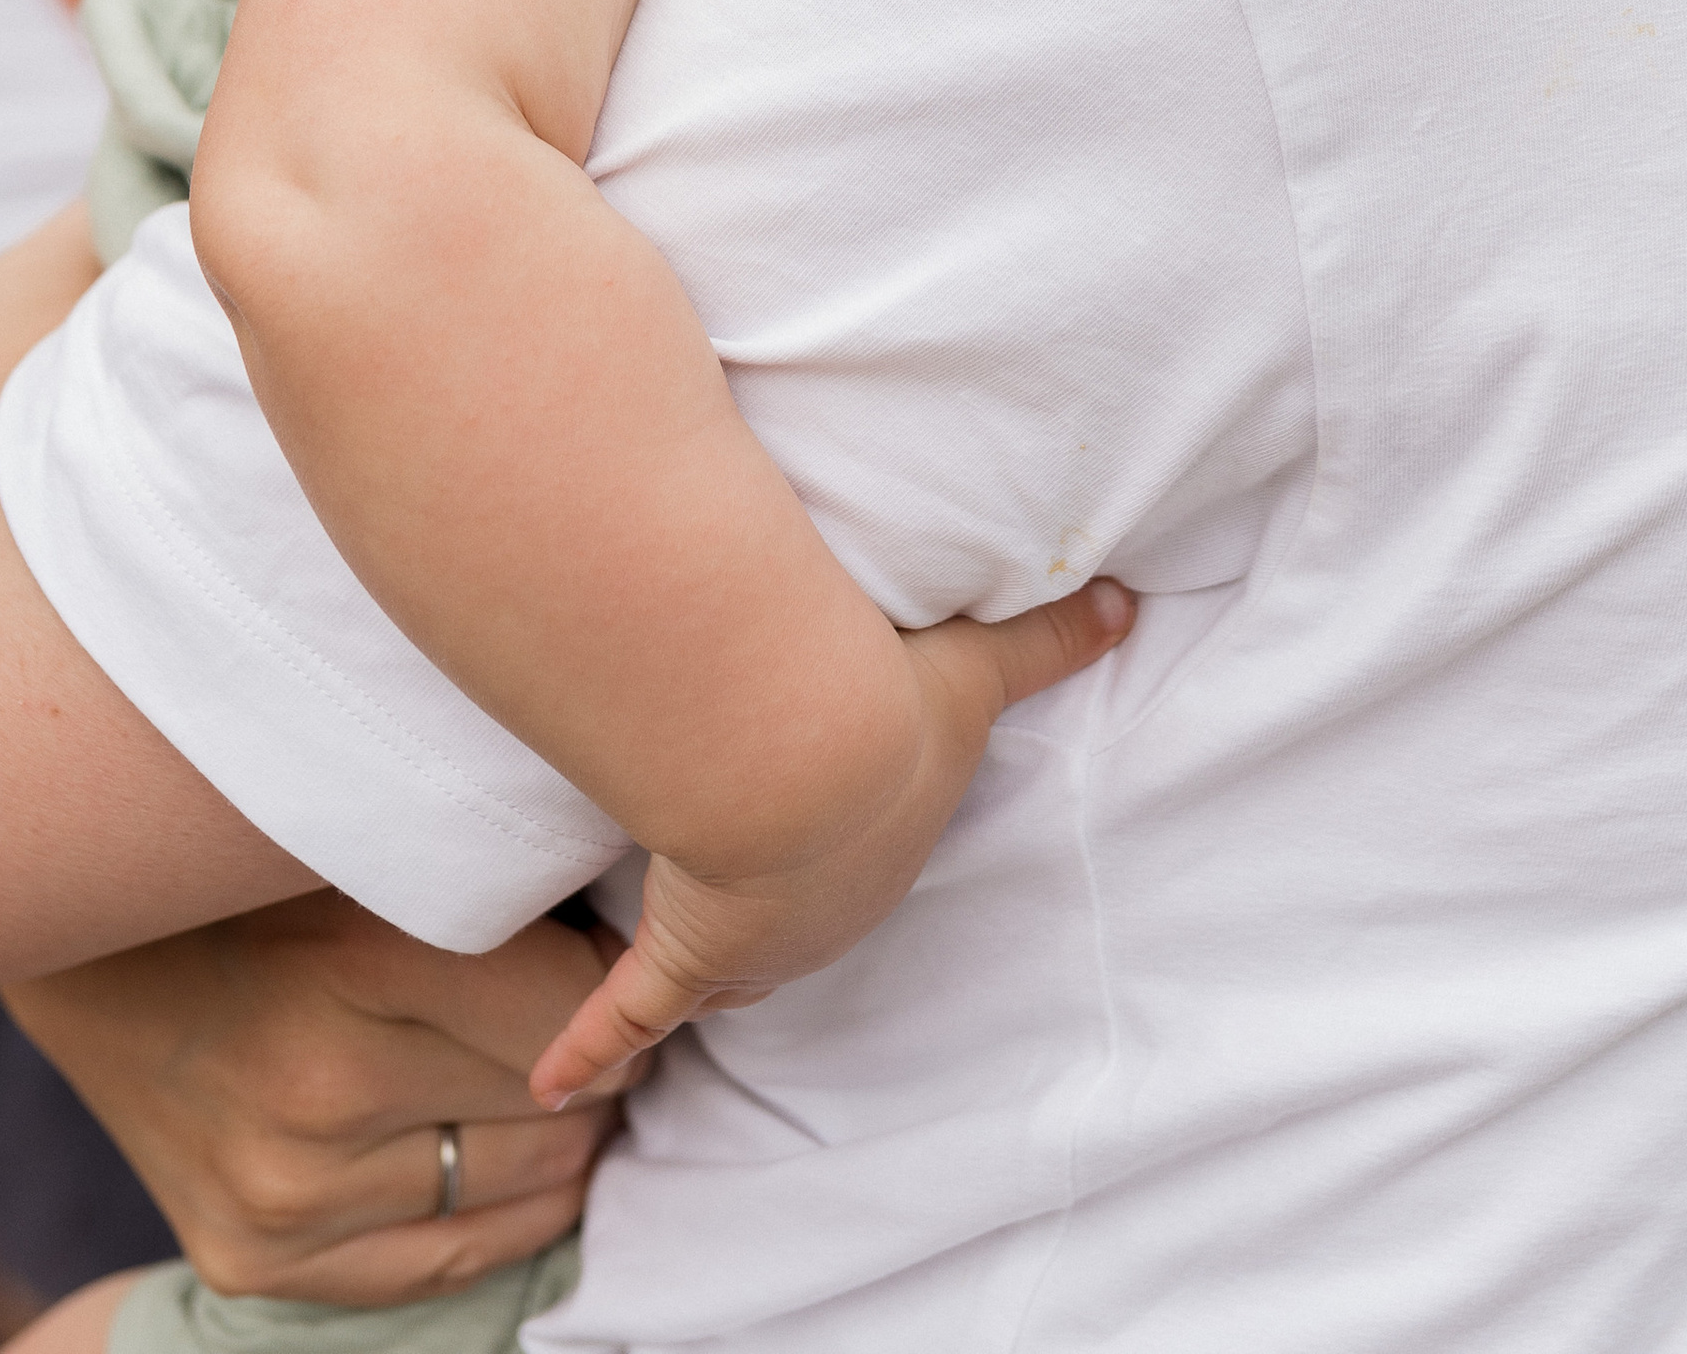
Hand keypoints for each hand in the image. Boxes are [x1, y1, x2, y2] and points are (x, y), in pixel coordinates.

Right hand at [5, 895, 630, 1306]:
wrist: (84, 950)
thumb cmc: (252, 872)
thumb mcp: (371, 840)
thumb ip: (492, 877)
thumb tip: (639, 924)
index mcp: (355, 958)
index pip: (567, 1013)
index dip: (607, 983)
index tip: (611, 957)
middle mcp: (320, 1094)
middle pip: (550, 1108)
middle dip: (591, 1065)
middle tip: (594, 1020)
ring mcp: (283, 1196)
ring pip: (517, 1193)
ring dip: (560, 1143)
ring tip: (554, 1084)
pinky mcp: (255, 1261)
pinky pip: (444, 1262)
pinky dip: (504, 1217)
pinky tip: (516, 1163)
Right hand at [530, 576, 1134, 1110]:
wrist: (805, 747)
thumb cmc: (894, 706)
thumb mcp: (984, 665)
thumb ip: (1052, 636)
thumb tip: (1128, 601)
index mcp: (884, 851)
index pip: (860, 857)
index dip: (840, 844)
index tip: (826, 838)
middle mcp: (822, 915)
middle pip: (793, 926)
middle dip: (773, 923)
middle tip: (746, 911)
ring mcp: (749, 945)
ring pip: (717, 971)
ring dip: (691, 977)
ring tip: (661, 987)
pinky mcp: (684, 954)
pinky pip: (631, 1015)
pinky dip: (595, 1048)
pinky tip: (559, 1084)